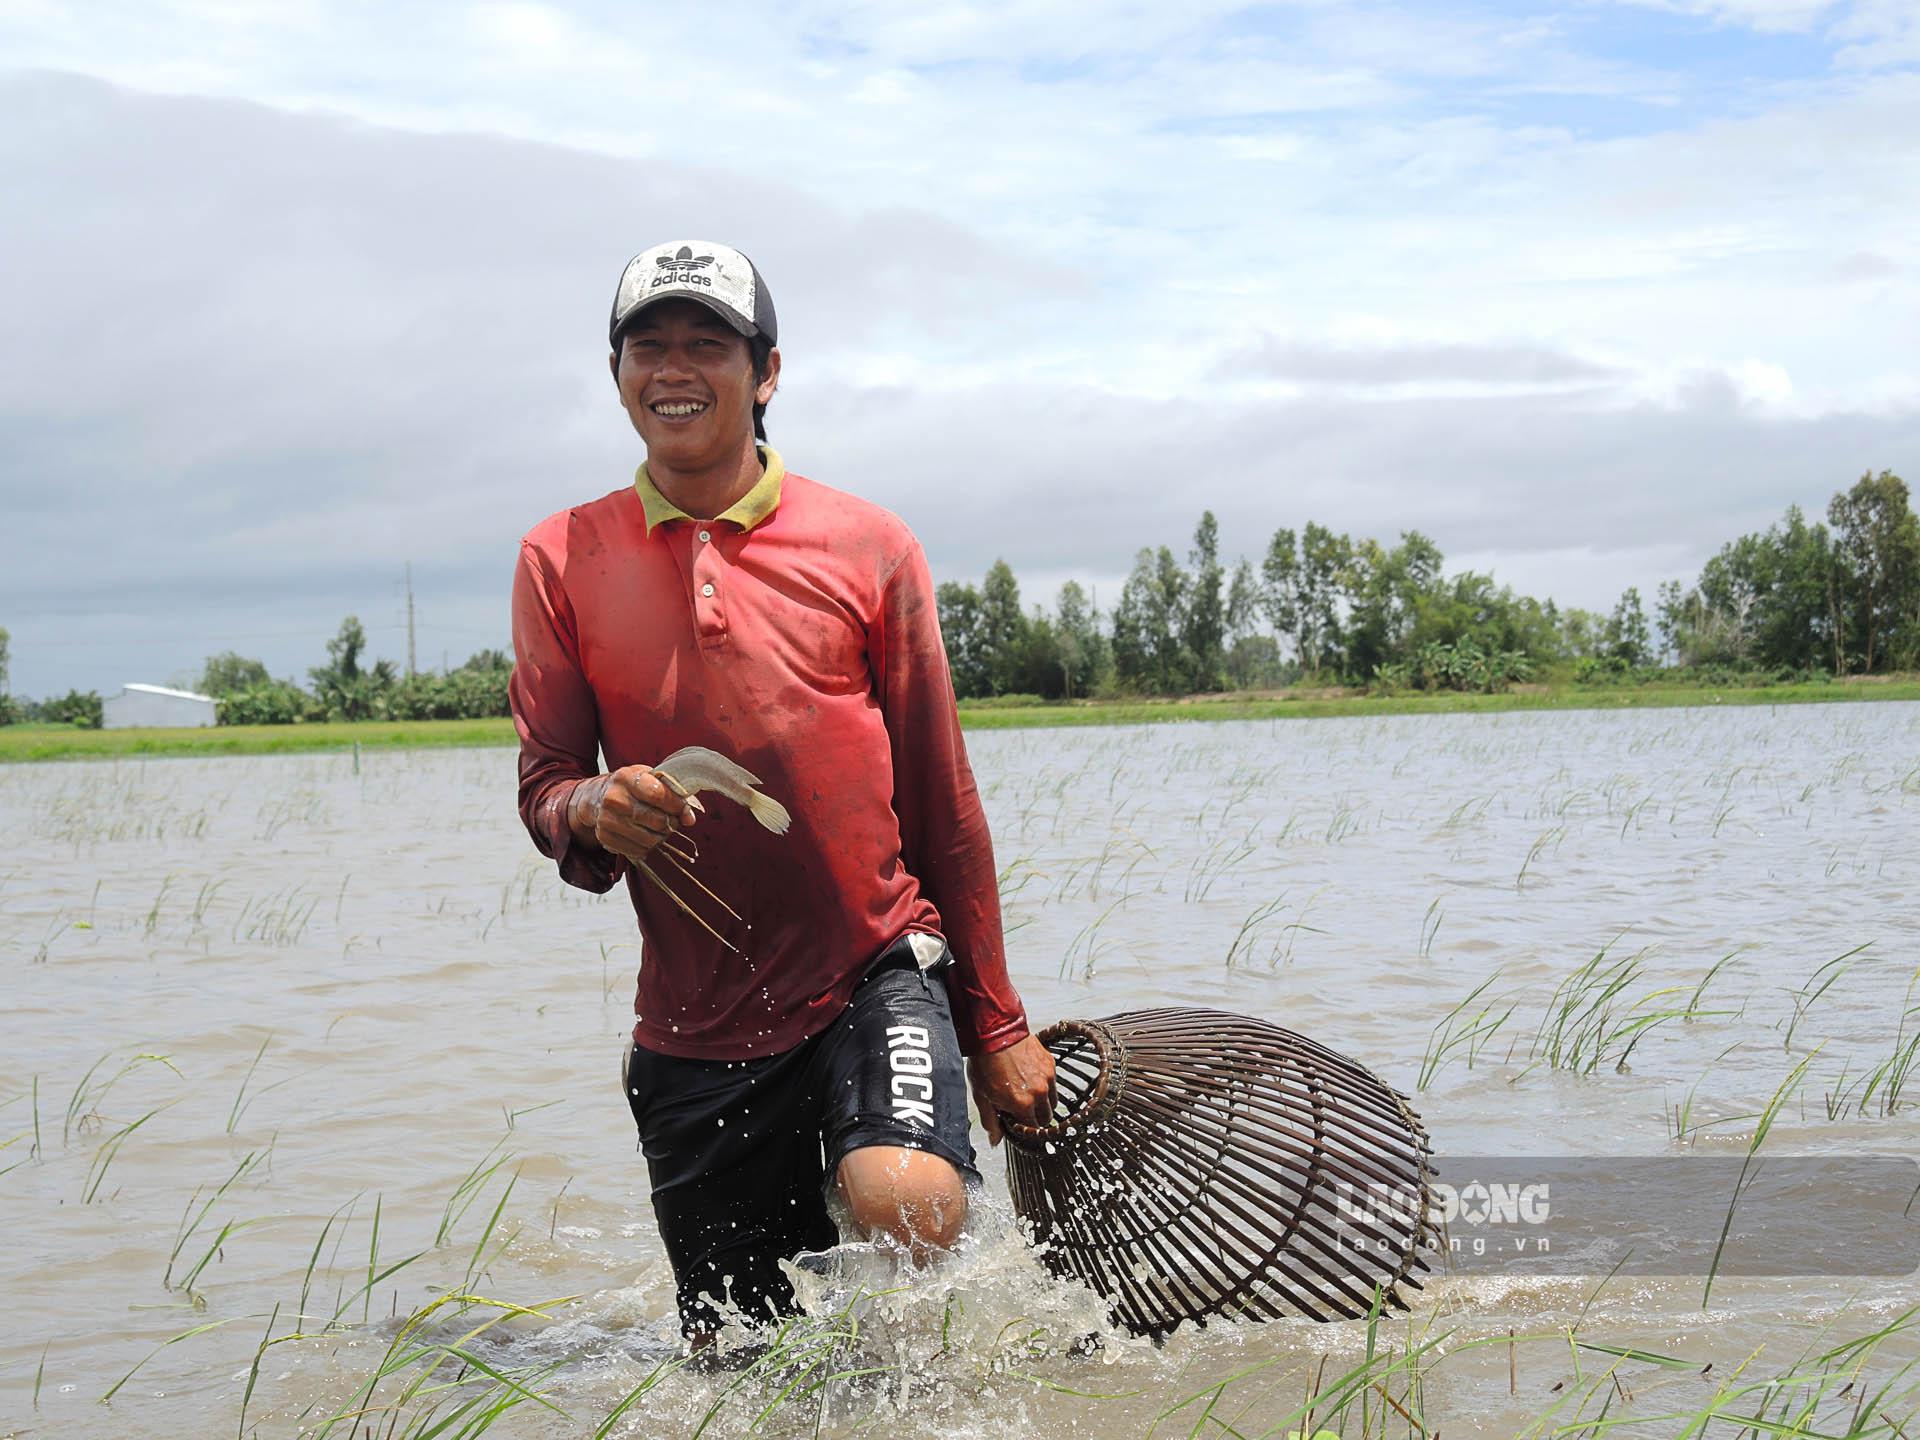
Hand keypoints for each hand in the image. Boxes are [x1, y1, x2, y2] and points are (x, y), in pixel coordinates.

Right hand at [567, 765, 697, 863]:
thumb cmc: (631, 786)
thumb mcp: (650, 779)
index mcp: (625, 777)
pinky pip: (638, 851)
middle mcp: (613, 798)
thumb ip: (673, 794)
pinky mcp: (605, 838)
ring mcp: (606, 820)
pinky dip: (648, 847)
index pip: (658, 795)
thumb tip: (689, 818)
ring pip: (649, 839)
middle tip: (672, 820)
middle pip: (656, 820)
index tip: (682, 809)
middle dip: (671, 823)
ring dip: (661, 836)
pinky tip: (646, 835)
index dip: (677, 805)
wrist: (598, 796)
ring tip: (660, 828)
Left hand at [968, 1034, 1057, 1145]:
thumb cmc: (985, 1062)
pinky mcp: (1050, 1064)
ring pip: (1052, 1101)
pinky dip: (1044, 1084)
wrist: (994, 1032)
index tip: (1017, 1122)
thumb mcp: (981, 1095)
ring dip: (1043, 1102)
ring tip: (1027, 1092)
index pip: (1032, 1129)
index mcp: (1023, 1105)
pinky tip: (1030, 1077)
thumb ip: (990, 1121)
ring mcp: (1047, 1078)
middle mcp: (1039, 1093)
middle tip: (1022, 1108)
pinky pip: (1052, 1083)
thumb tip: (995, 1140)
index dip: (1023, 1127)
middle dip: (1035, 1117)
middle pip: (1046, 1118)